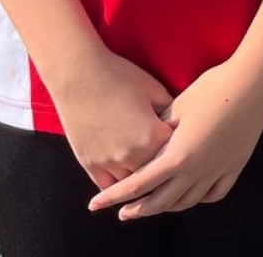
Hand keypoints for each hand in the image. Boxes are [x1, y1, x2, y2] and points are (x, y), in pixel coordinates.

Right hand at [45, 47, 176, 189]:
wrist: (78, 75)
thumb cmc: (118, 76)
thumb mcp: (153, 89)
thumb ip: (169, 111)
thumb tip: (177, 125)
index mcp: (152, 137)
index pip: (176, 152)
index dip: (180, 145)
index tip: (183, 142)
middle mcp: (132, 156)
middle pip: (155, 173)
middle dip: (162, 166)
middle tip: (168, 160)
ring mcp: (109, 163)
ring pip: (132, 184)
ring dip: (141, 179)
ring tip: (149, 175)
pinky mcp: (89, 164)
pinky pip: (107, 186)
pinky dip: (117, 188)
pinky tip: (124, 187)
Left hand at [87, 63, 262, 219]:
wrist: (253, 82)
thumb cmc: (213, 89)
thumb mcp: (178, 106)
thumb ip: (159, 129)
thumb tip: (146, 141)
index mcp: (178, 155)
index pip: (139, 184)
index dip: (115, 195)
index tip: (96, 204)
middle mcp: (197, 170)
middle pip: (161, 202)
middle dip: (138, 209)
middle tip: (123, 213)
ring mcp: (218, 170)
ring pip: (187, 202)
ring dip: (166, 208)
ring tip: (153, 206)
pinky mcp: (235, 165)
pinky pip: (214, 194)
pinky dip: (199, 199)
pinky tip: (191, 196)